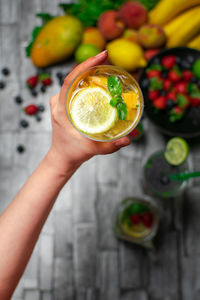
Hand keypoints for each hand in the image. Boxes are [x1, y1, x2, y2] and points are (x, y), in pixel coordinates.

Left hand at [47, 51, 129, 174]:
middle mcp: (58, 102)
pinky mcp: (63, 104)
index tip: (101, 56)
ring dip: (88, 71)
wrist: (62, 157)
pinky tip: (97, 79)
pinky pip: (74, 87)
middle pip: (73, 76)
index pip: (70, 80)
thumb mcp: (93, 150)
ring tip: (104, 66)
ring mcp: (59, 102)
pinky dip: (86, 80)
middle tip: (107, 57)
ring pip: (74, 81)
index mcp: (61, 109)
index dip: (85, 65)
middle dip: (90, 64)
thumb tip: (129, 140)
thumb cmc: (74, 152)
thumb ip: (111, 146)